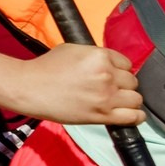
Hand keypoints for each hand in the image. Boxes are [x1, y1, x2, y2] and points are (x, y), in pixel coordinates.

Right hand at [10, 43, 144, 126]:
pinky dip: (136, 116)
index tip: (110, 75)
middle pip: (132, 81)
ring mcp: (106, 97)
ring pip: (136, 98)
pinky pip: (133, 116)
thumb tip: (111, 64)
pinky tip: (131, 114)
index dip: (118, 69)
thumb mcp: (72, 49)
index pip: (126, 63)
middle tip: (108, 88)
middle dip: (122, 84)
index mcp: (100, 56)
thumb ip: (96, 55)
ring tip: (115, 101)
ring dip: (128, 100)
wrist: (28, 88)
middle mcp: (107, 75)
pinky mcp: (102, 115)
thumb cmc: (46, 67)